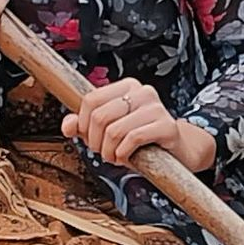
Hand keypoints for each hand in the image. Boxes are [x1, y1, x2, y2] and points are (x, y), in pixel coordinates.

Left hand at [61, 78, 216, 173]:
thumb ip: (85, 126)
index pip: (90, 100)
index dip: (83, 124)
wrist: (177, 152)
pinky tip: (125, 158)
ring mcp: (156, 107)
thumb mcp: (109, 131)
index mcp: (127, 86)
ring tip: (114, 157)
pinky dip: (122, 154)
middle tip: (102, 152)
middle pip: (100, 116)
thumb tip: (66, 125)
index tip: (89, 139)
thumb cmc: (140, 141)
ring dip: (108, 152)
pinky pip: (133, 139)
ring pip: (114, 130)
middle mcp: (142, 91)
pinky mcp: (167, 126)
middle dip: (95, 141)